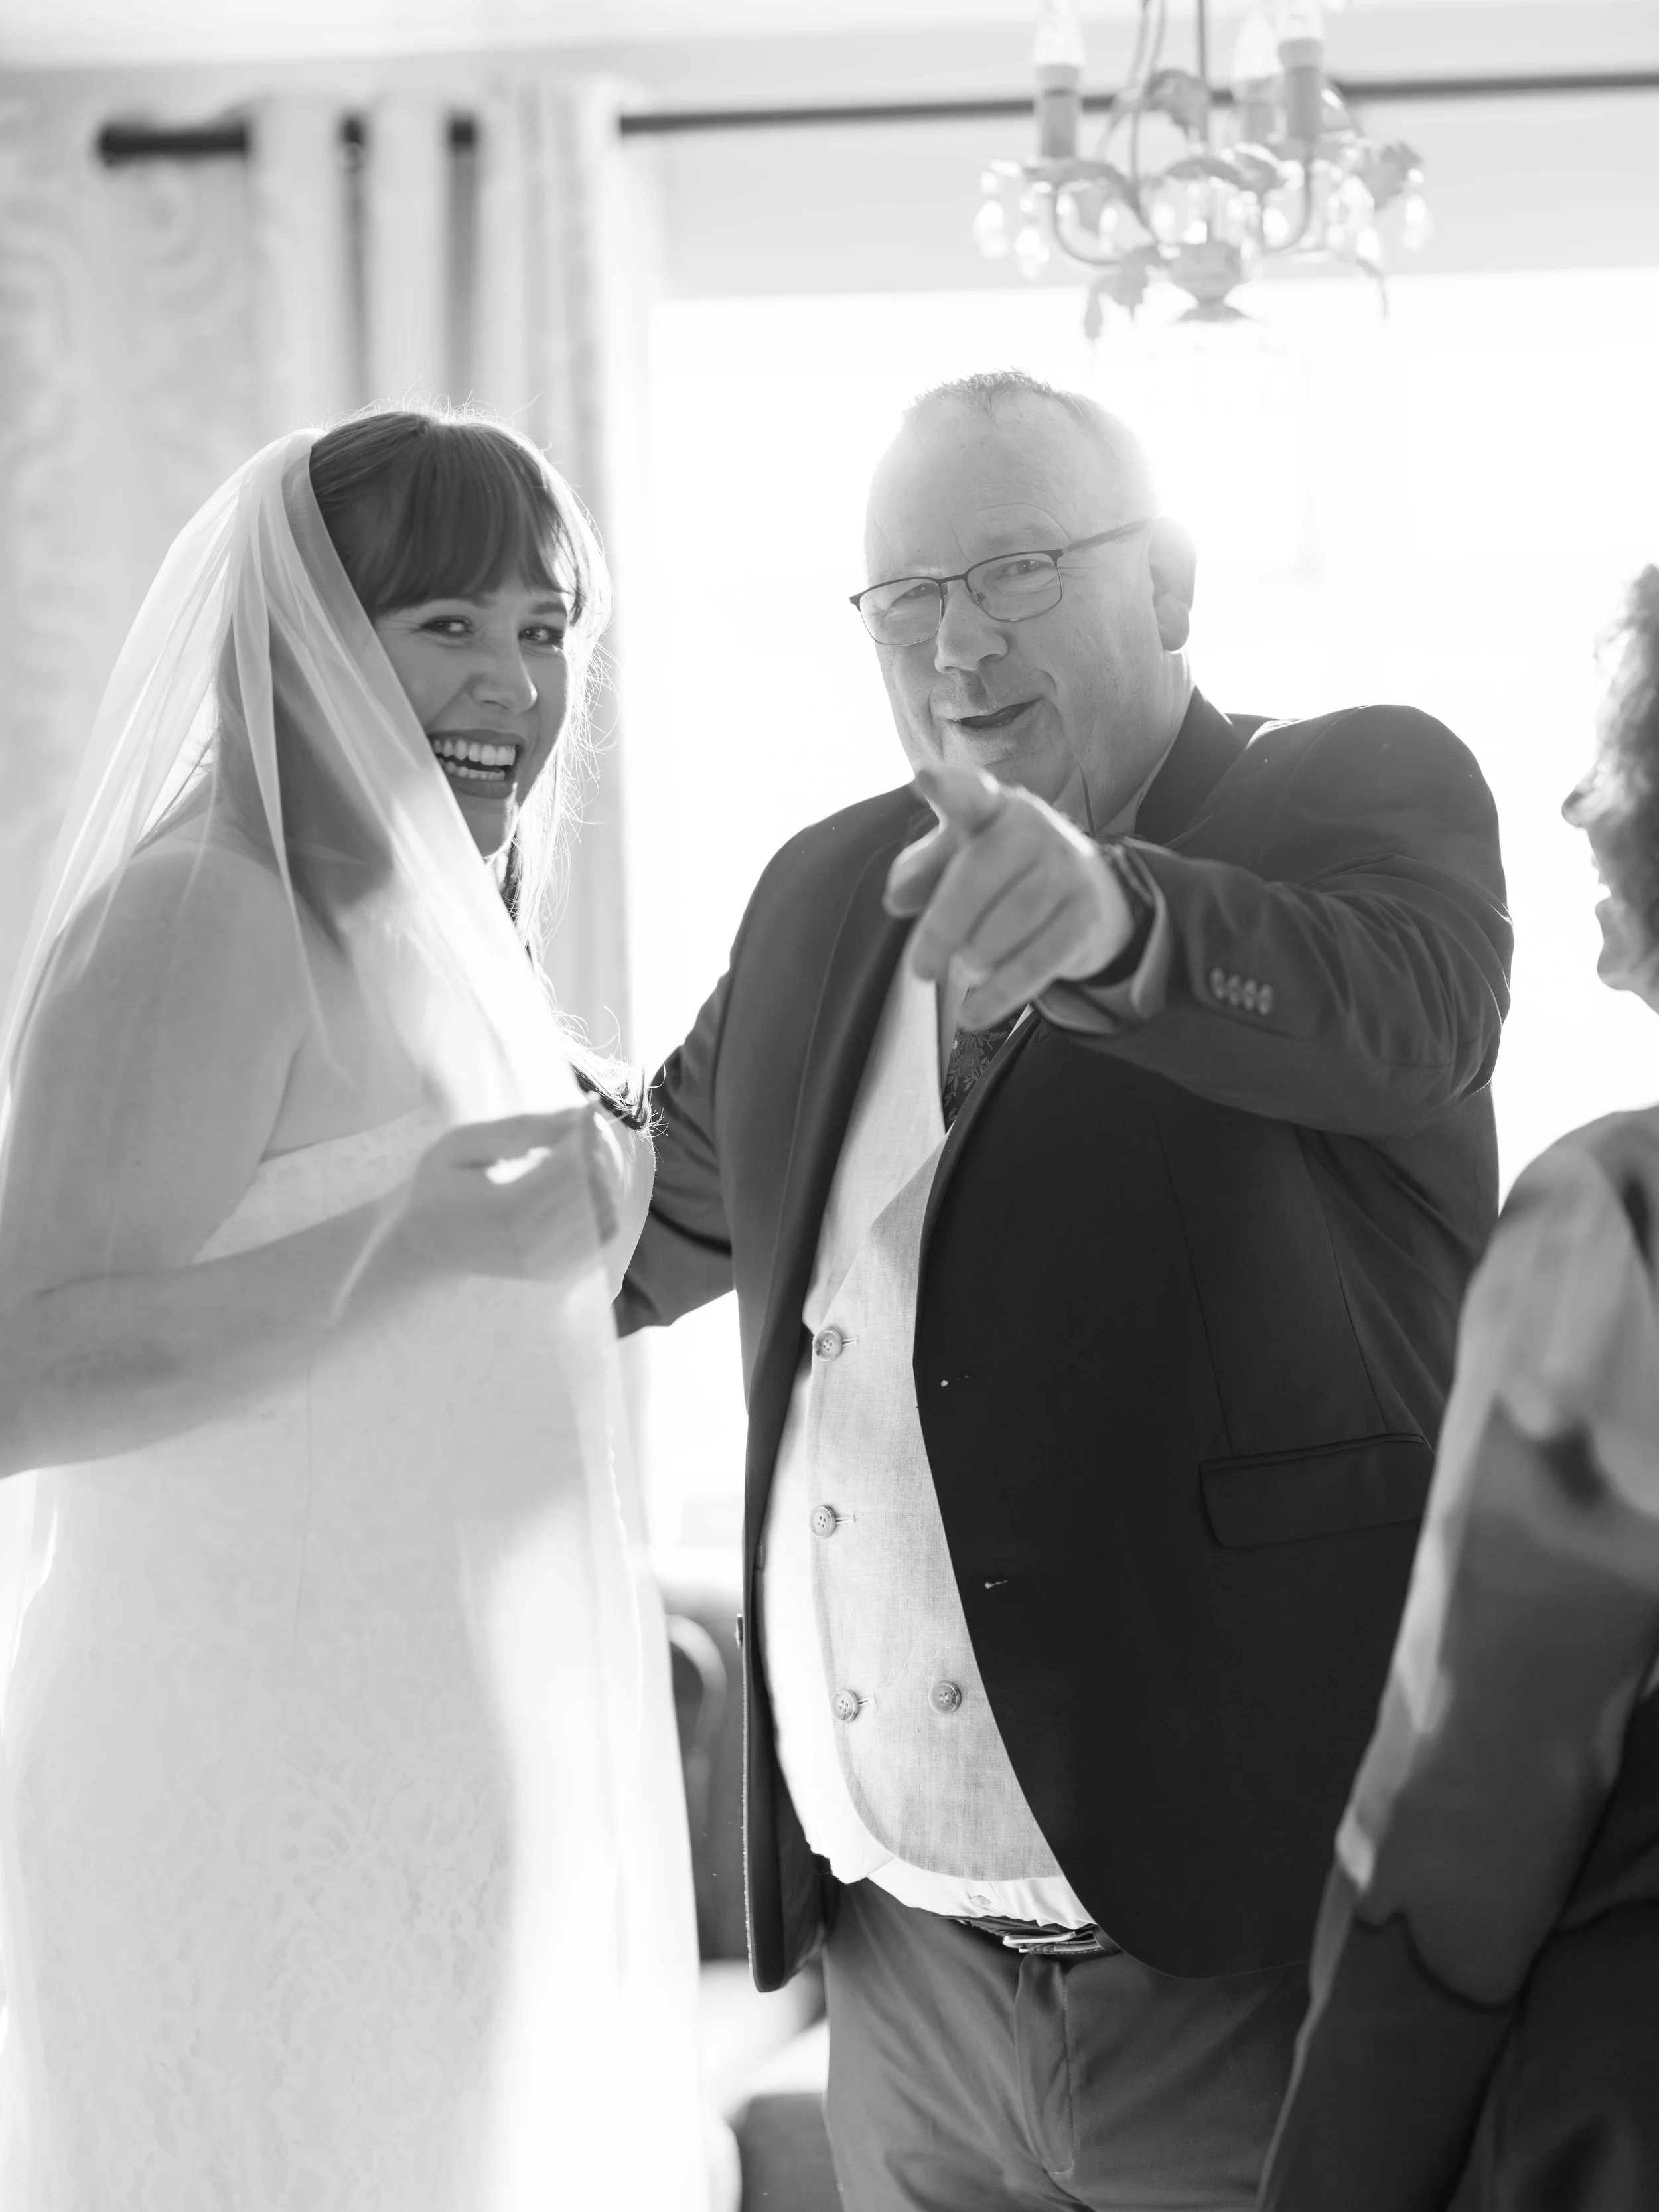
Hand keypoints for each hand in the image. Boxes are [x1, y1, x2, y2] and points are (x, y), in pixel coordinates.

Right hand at [388, 1106, 622, 1286]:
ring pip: (604, 1212)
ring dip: (601, 1178)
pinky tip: (577, 1189)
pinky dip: (601, 1205)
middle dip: (595, 1153)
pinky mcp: (556, 1271)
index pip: (569, 1168)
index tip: (584, 1111)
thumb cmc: (440, 1189)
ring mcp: (545, 1262)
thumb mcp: (461, 1145)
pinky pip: (602, 1234)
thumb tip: (575, 1116)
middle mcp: (529, 1242)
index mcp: (502, 1207)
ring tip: (573, 1161)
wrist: (427, 1248)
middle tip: (578, 1132)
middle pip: (592, 1189)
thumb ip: (517, 1130)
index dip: (585, 1135)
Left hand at [883, 764, 1136, 1026]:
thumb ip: (923, 871)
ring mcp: (1066, 870)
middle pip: (977, 878)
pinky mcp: (1085, 915)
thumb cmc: (1005, 874)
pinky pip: (1036, 962)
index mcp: (994, 809)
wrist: (1089, 894)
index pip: (971, 795)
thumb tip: (896, 899)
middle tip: (920, 970)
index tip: (925, 779)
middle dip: (942, 930)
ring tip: (961, 974)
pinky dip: (1000, 995)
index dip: (949, 788)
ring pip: (1008, 924)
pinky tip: (974, 1015)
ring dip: (975, 961)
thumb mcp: (961, 861)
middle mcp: (1035, 829)